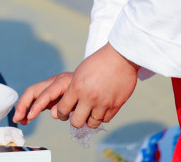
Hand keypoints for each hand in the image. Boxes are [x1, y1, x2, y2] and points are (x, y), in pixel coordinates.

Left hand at [13, 44, 137, 128]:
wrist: (120, 57)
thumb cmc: (97, 62)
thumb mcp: (79, 73)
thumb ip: (72, 89)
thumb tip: (66, 104)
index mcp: (76, 88)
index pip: (62, 110)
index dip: (61, 113)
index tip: (63, 113)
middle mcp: (89, 97)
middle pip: (76, 122)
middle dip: (75, 120)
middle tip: (77, 115)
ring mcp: (103, 103)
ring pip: (92, 124)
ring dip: (90, 119)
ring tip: (90, 112)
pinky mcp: (116, 105)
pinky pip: (105, 119)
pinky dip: (102, 116)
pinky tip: (101, 107)